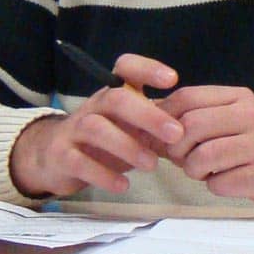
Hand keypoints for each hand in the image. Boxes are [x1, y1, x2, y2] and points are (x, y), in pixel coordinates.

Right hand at [10, 54, 183, 197]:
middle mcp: (95, 105)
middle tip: (176, 134)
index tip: (172, 80)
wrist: (55, 156)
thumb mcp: (132, 124)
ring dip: (128, 146)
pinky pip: (80, 162)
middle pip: (117, 99)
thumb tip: (197, 127)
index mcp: (114, 92)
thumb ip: (159, 123)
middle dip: (148, 115)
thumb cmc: (107, 137)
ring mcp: (76, 129)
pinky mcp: (62, 155)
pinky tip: (123, 186)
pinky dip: (103, 175)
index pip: (126, 67)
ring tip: (152, 165)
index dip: (148, 68)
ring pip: (97, 128)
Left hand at [158, 86, 253, 215]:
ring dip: (194, 170)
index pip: (188, 96)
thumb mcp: (230, 121)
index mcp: (239, 97)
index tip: (159, 134)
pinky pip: (220, 183)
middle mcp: (251, 116)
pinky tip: (226, 182)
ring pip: (203, 156)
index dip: (164, 116)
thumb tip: (147, 124)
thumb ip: (195, 118)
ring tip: (204, 172)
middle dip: (177, 148)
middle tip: (181, 159)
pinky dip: (215, 186)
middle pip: (192, 126)